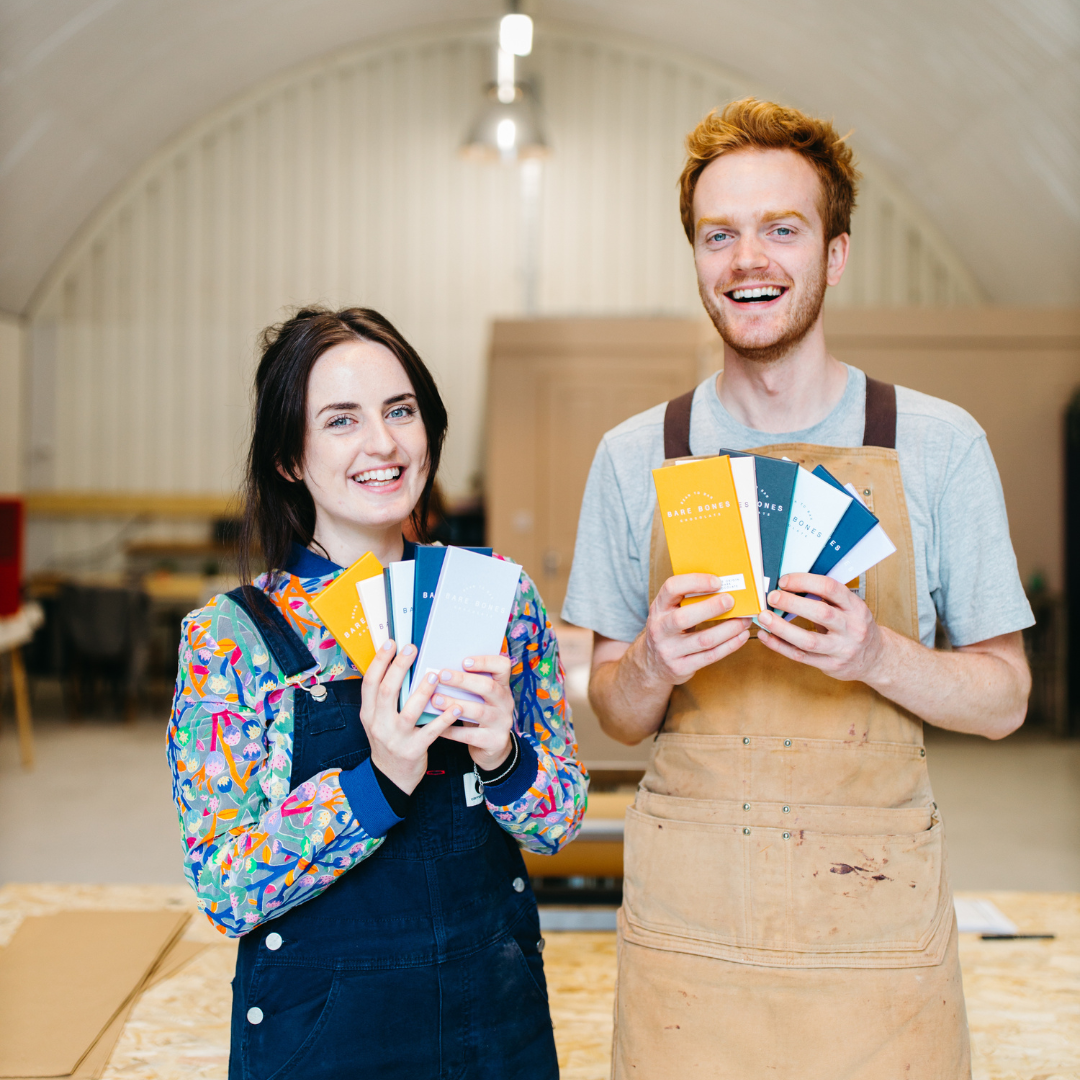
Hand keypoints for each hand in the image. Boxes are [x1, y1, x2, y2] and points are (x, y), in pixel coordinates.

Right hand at [360, 639, 459, 793]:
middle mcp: (378, 724)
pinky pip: (431, 731)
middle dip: (399, 667)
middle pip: (387, 691)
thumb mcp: (378, 719)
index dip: (380, 661)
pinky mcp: (413, 750)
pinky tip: (456, 707)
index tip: (391, 643)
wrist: (390, 777)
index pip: (370, 682)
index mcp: (368, 713)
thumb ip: (384, 698)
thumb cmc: (389, 740)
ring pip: (409, 711)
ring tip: (435, 675)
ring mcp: (395, 738)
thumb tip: (397, 664)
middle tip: (412, 648)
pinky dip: (444, 718)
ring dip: (423, 691)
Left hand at [432, 654, 515, 771]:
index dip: (485, 662)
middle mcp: (506, 702)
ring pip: (479, 711)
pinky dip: (451, 730)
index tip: (464, 661)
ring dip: (455, 704)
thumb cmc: (479, 715)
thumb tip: (440, 672)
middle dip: (463, 680)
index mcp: (502, 686)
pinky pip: (469, 735)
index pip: (502, 666)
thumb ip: (468, 686)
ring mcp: (502, 722)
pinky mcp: (495, 741)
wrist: (493, 747)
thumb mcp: (480, 698)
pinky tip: (437, 727)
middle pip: (488, 687)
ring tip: (436, 700)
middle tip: (442, 675)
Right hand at [638, 573, 752, 686]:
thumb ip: (688, 600)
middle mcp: (660, 629)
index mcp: (658, 608)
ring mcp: (669, 651)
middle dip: (712, 608)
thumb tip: (724, 586)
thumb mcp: (669, 611)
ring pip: (704, 640)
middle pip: (684, 617)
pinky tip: (741, 636)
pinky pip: (710, 656)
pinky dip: (730, 645)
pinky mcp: (681, 667)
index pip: (671, 588)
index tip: (717, 581)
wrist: (652, 664)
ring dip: (729, 629)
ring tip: (745, 620)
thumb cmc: (668, 630)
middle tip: (732, 601)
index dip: (695, 582)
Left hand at [756, 573, 885, 680]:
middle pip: (820, 613)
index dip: (805, 582)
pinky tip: (766, 636)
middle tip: (772, 597)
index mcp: (856, 607)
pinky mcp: (830, 665)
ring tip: (763, 617)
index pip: (830, 589)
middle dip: (792, 603)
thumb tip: (789, 586)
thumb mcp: (850, 608)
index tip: (784, 581)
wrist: (876, 658)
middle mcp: (852, 628)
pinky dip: (780, 646)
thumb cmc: (855, 627)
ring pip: (808, 640)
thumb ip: (825, 599)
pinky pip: (801, 656)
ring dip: (782, 628)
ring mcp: (842, 649)